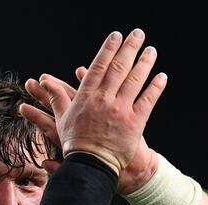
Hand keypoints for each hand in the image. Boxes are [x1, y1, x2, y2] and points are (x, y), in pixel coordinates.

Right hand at [26, 29, 166, 174]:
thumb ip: (57, 97)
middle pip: (119, 68)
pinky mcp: (135, 122)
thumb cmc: (76, 144)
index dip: (108, 49)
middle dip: (129, 48)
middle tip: (137, 34)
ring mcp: (120, 110)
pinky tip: (162, 76)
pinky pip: (148, 100)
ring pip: (135, 80)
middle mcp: (104, 100)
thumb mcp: (62, 119)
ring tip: (151, 51)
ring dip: (145, 62)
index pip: (98, 67)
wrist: (91, 166)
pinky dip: (156, 87)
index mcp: (86, 97)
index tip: (116, 36)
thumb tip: (45, 82)